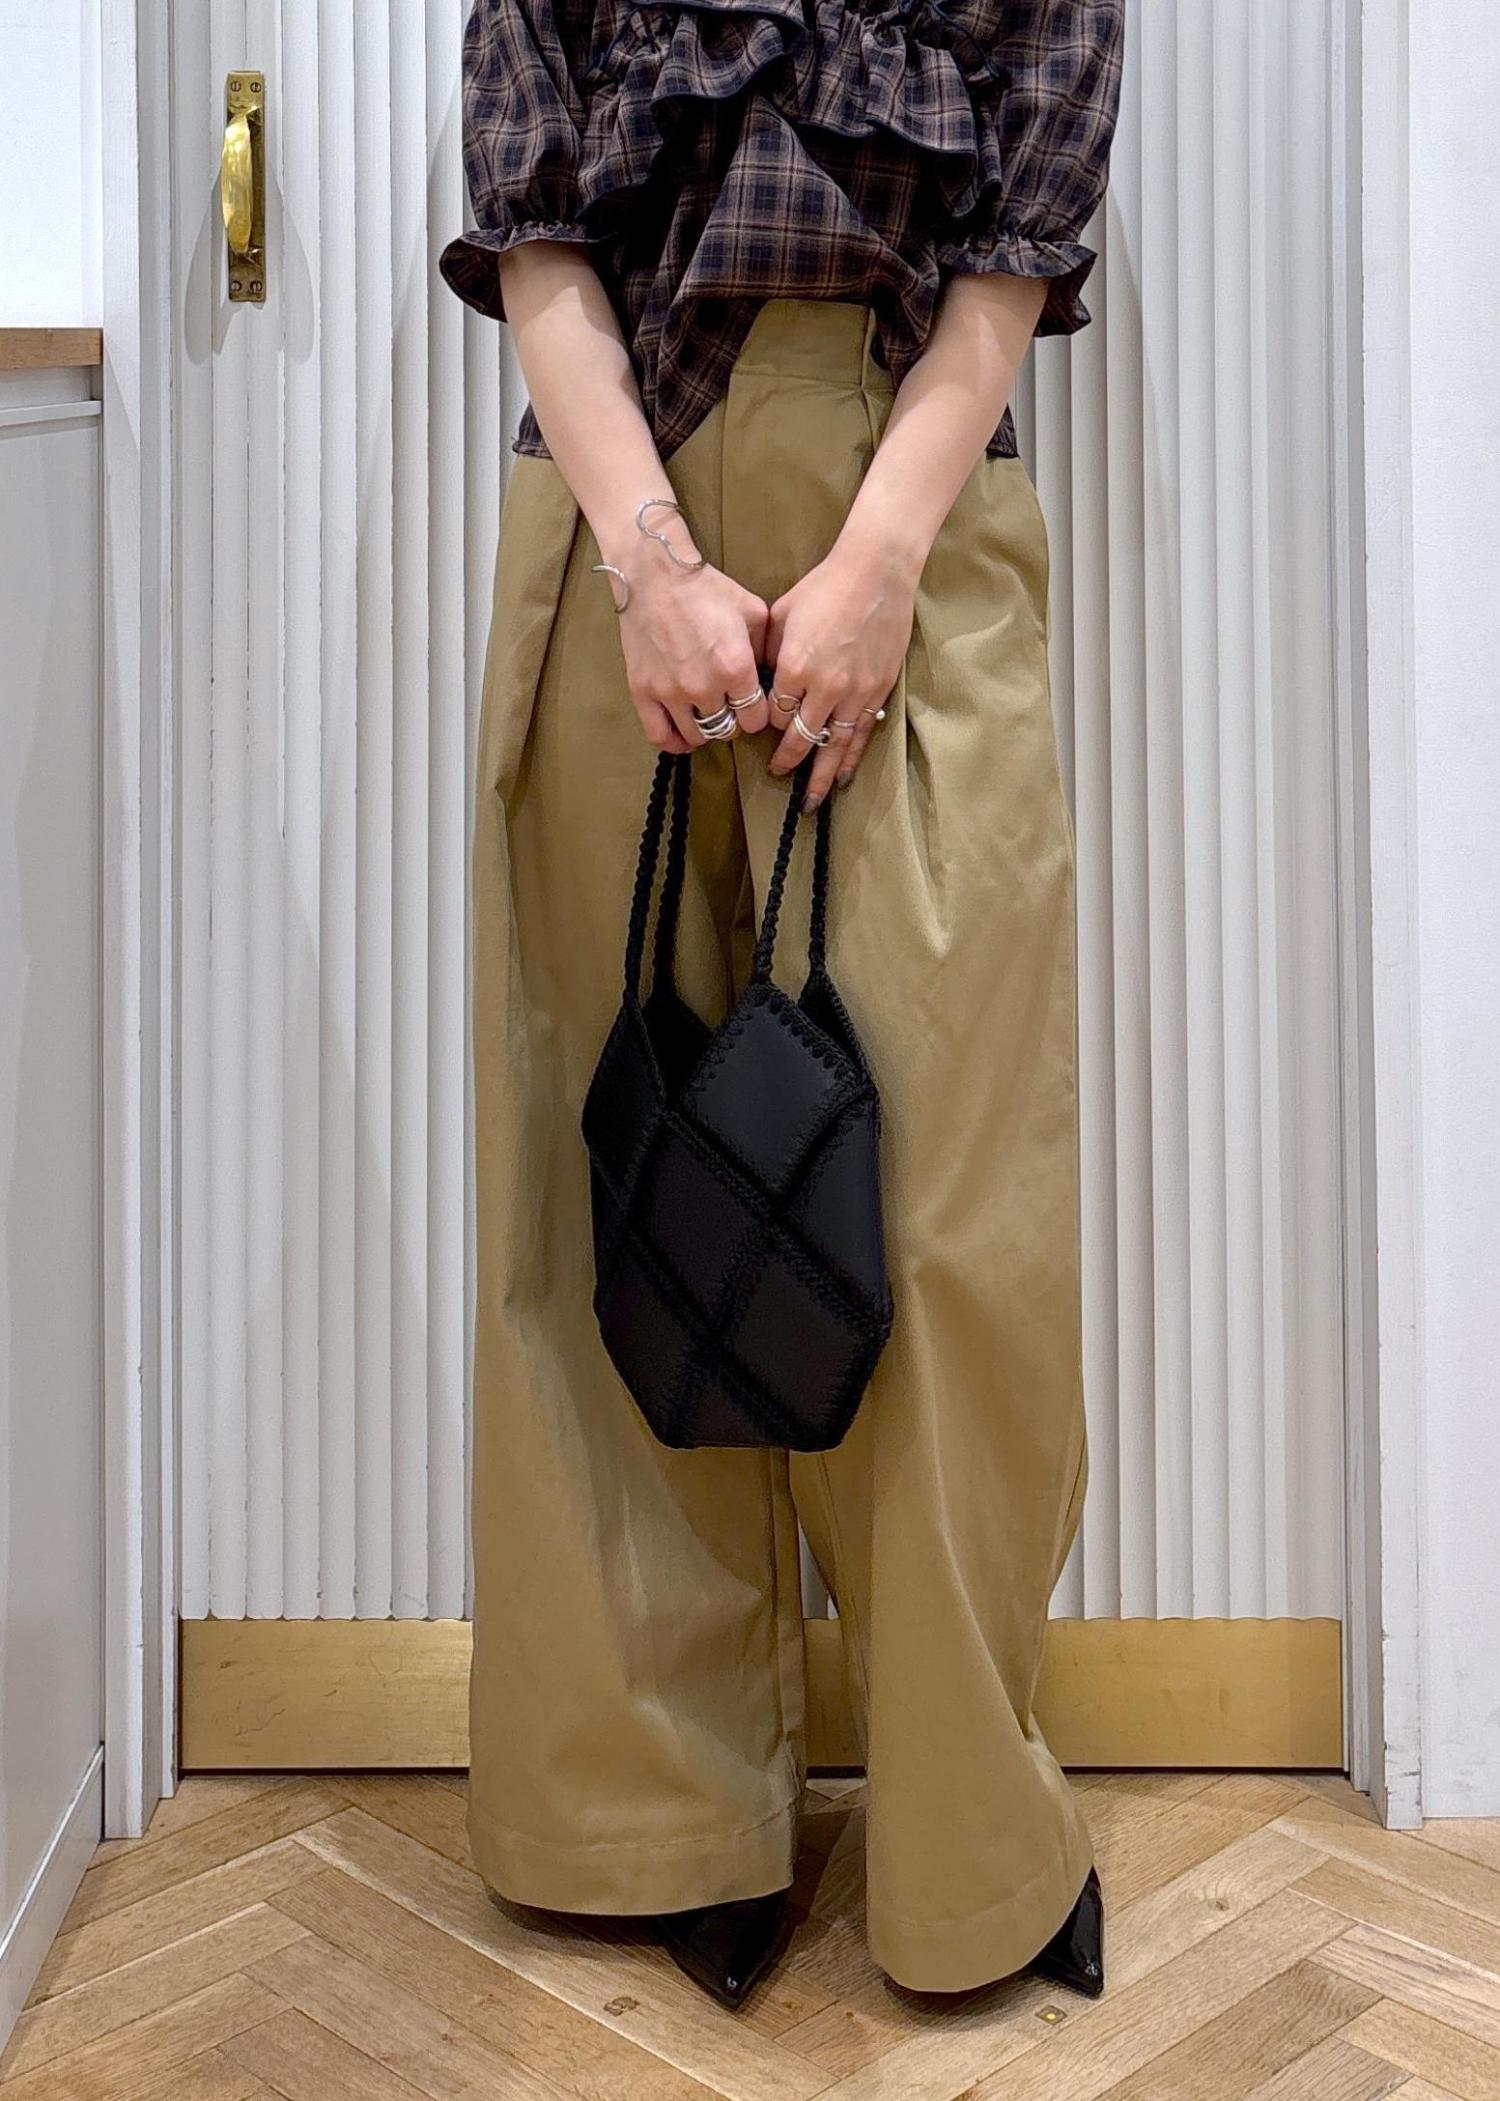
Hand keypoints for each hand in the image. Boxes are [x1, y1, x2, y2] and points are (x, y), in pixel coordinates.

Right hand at [610, 516, 772, 752]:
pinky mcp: (643, 692)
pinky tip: (683, 734)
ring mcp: (671, 693)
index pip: (757, 720)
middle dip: (733, 720)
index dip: (758, 714)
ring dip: (706, 729)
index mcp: (735, 668)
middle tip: (730, 705)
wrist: (655, 576)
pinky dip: (675, 742)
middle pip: (728, 730)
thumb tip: (772, 676)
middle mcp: (704, 687)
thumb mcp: (752, 612)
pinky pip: (660, 736)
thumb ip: (766, 649)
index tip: (753, 704)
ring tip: (707, 714)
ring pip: (698, 736)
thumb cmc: (706, 589)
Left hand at [763, 526, 917, 803]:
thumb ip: (768, 652)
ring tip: (811, 802)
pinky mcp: (878, 691)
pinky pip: (861, 735)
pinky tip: (841, 777)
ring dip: (821, 776)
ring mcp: (854, 692)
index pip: (776, 714)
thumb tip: (760, 679)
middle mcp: (824, 686)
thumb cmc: (824, 587)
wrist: (876, 573)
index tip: (766, 725)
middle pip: (802, 739)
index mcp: (795, 667)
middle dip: (787, 761)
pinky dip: (850, 759)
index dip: (770, 723)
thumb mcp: (780, 615)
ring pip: (834, 747)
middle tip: (778, 775)